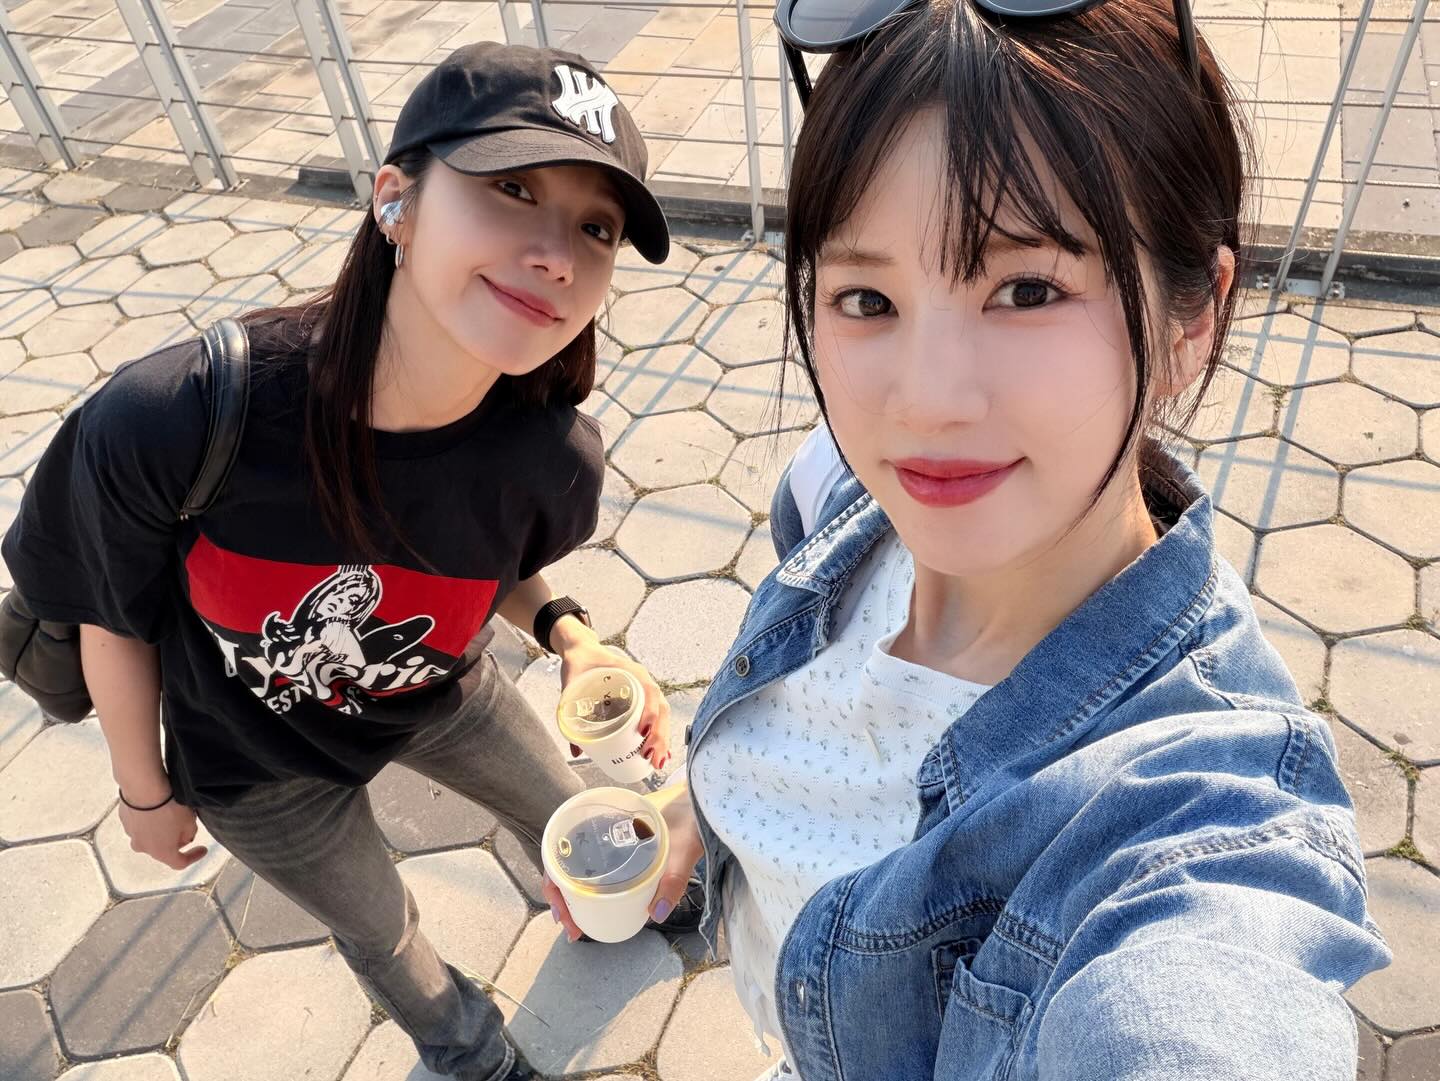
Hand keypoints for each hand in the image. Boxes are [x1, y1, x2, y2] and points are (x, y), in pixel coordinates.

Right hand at [117, 785, 208, 871]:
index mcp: (161, 852)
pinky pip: (140, 823)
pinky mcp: (125, 820)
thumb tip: (185, 837)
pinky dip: (149, 819)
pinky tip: (156, 806)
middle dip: (175, 840)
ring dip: (160, 829)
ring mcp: (132, 834)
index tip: (202, 850)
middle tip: (185, 827)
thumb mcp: (189, 821)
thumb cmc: (168, 806)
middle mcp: (144, 847)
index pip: (180, 863)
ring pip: (150, 836)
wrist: (144, 787)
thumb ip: (189, 834)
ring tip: (169, 812)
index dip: (193, 857)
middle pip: (163, 849)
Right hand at [543, 782, 703, 942]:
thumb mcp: (684, 845)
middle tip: (571, 928)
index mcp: (606, 818)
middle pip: (565, 864)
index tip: (562, 913)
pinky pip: (597, 868)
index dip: (555, 884)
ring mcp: (610, 838)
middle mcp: (602, 827)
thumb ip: (673, 877)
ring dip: (572, 896)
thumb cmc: (693, 814)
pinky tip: (595, 905)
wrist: (706, 797)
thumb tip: (657, 913)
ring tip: (577, 924)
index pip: (562, 850)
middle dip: (562, 899)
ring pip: (578, 868)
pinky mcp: (623, 846)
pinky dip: (590, 889)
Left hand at [557, 620, 671, 769]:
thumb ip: (569, 711)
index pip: (649, 691)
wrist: (582, 650)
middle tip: (650, 757)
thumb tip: (575, 750)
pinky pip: (657, 717)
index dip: (650, 712)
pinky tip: (662, 753)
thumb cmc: (580, 663)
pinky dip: (660, 735)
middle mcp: (642, 680)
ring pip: (662, 715)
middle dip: (659, 735)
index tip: (643, 731)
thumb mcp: (571, 683)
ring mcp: (644, 690)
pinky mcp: (641, 700)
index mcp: (630, 671)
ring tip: (657, 761)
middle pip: (661, 708)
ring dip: (662, 739)